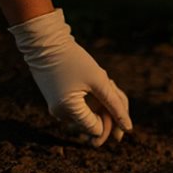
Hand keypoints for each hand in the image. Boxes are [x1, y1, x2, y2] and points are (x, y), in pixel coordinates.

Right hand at [8, 9, 131, 145]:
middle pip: (95, 125)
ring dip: (101, 102)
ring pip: (90, 116)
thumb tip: (128, 129)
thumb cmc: (73, 59)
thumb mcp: (100, 81)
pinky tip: (94, 82)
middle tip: (111, 84)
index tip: (112, 94)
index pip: (98, 130)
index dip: (110, 117)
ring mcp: (58, 110)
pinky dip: (92, 99)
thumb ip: (116, 106)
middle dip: (108, 108)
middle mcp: (61, 116)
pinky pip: (81, 108)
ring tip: (103, 81)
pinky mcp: (58, 103)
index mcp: (69, 112)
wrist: (44, 43)